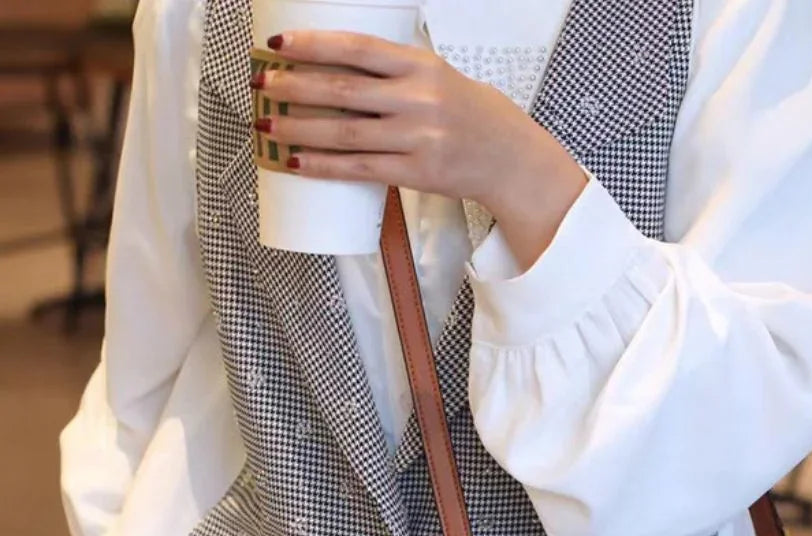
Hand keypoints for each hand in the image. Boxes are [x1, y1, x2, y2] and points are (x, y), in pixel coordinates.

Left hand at [254, 31, 587, 268]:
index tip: (279, 45)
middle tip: (262, 86)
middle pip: (342, 90)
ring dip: (299, 129)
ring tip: (267, 126)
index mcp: (420, 65)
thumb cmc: (469, 114)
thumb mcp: (435, 76)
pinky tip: (298, 162)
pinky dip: (325, 166)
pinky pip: (360, 169)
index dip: (313, 45)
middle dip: (294, 87)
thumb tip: (333, 68)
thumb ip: (392, 71)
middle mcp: (418, 99)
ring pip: (346, 133)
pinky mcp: (416, 173)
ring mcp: (417, 138)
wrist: (509, 158)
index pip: (357, 49)